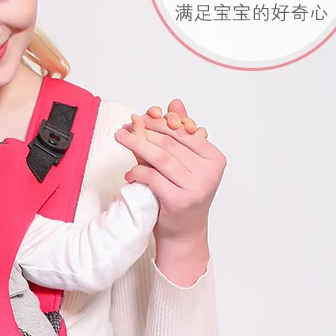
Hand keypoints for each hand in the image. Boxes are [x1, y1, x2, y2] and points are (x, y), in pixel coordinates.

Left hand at [114, 98, 224, 243]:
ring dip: (137, 145)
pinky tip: (130, 173)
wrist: (184, 232)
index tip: (142, 117)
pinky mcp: (180, 199)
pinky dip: (138, 172)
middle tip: (126, 126)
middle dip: (146, 132)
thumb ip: (180, 134)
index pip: (184, 133)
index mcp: (215, 158)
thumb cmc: (183, 194)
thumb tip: (175, 103)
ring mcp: (197, 186)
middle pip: (171, 143)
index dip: (161, 123)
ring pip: (160, 157)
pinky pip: (153, 177)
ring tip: (121, 137)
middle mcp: (209, 172)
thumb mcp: (184, 163)